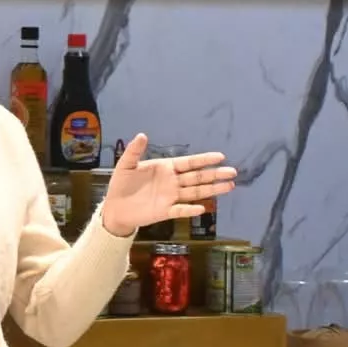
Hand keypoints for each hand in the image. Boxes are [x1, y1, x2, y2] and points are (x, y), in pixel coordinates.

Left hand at [99, 134, 238, 236]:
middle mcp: (173, 182)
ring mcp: (171, 197)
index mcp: (166, 168)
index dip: (204, 160)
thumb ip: (134, 151)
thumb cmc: (122, 184)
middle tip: (232, 172)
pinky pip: (180, 210)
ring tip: (230, 186)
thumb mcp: (126, 165)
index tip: (220, 157)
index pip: (189, 163)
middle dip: (215, 174)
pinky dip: (190, 209)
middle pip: (198, 177)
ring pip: (195, 192)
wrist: (115, 206)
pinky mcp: (165, 211)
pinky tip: (201, 208)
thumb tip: (141, 135)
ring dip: (212, 190)